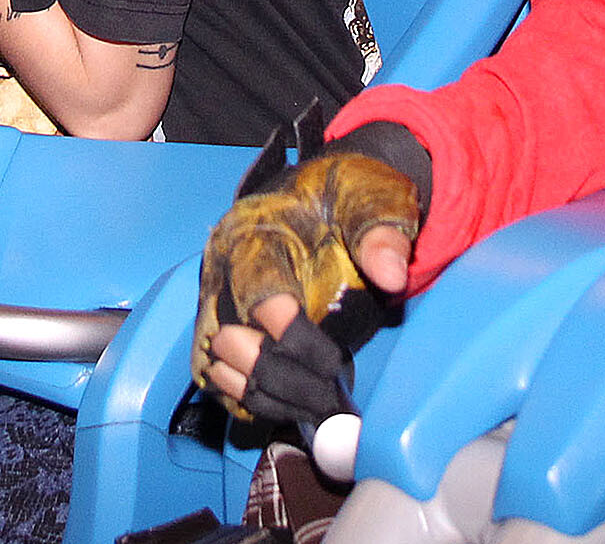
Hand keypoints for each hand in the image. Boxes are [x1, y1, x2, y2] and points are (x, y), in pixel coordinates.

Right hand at [195, 124, 428, 426]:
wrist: (322, 197)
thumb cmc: (344, 199)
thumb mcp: (370, 199)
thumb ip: (381, 232)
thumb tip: (390, 275)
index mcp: (250, 236)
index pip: (260, 298)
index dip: (296, 340)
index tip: (336, 363)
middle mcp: (220, 272)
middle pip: (230, 342)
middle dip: (283, 378)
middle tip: (329, 398)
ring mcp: (214, 304)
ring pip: (217, 369)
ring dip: (266, 396)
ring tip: (315, 406)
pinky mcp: (217, 331)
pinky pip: (217, 383)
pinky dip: (250, 402)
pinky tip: (294, 407)